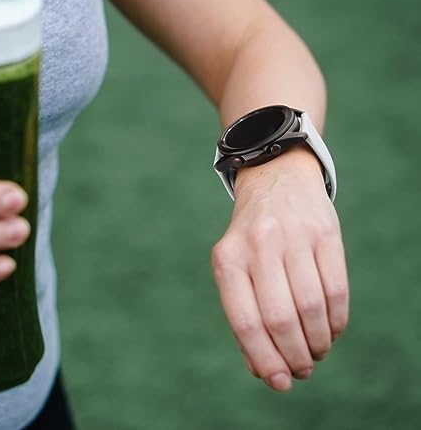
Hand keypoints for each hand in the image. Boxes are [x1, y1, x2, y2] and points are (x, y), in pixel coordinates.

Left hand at [212, 147, 348, 391]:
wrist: (276, 181)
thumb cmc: (252, 240)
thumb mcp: (235, 267)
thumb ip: (244, 315)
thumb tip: (263, 370)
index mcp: (227, 258)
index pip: (245, 321)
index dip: (264, 360)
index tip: (279, 382)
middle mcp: (258, 244)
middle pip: (280, 319)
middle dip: (294, 357)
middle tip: (302, 370)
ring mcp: (293, 236)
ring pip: (311, 308)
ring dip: (317, 343)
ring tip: (316, 353)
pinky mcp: (325, 232)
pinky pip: (337, 290)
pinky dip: (336, 322)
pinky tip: (330, 331)